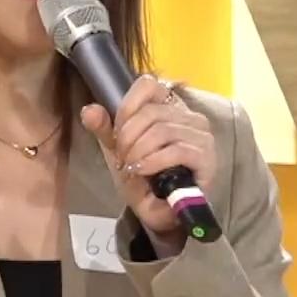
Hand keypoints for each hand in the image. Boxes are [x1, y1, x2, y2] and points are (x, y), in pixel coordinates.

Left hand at [80, 75, 217, 241]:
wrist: (161, 212)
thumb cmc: (144, 177)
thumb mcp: (119, 150)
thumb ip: (104, 128)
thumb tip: (89, 110)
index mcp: (170, 107)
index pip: (148, 85)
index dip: (126, 107)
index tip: (117, 134)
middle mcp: (190, 116)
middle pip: (150, 112)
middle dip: (127, 137)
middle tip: (123, 158)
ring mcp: (202, 136)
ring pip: (162, 130)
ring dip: (139, 151)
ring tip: (133, 167)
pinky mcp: (207, 158)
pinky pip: (177, 151)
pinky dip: (154, 161)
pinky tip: (143, 170)